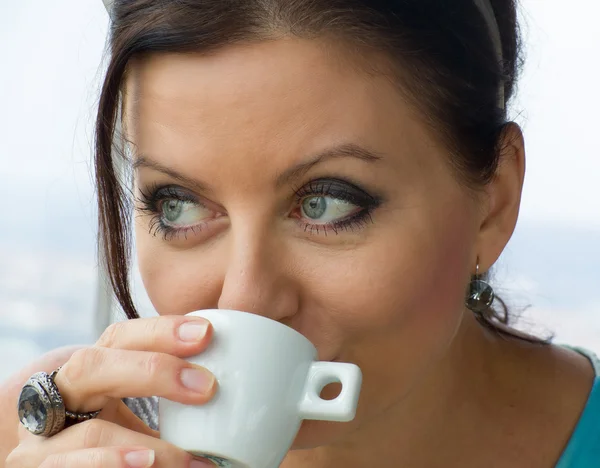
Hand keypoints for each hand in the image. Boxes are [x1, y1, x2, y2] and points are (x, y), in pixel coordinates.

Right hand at [5, 316, 216, 467]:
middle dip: (152, 371)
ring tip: (192, 459)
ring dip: (149, 446)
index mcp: (88, 371)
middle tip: (207, 388)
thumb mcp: (128, 405)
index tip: (206, 333)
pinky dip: (116, 466)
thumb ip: (167, 391)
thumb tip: (238, 386)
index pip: (119, 337)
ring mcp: (41, 441)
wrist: (66, 461)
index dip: (160, 330)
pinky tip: (148, 467)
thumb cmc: (109, 432)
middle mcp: (55, 397)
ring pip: (90, 433)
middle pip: (92, 367)